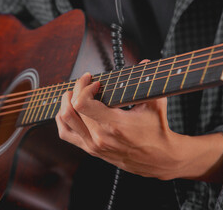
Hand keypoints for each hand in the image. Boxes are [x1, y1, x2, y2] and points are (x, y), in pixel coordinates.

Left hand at [56, 72, 222, 181]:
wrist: (159, 159)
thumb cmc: (157, 132)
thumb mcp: (155, 104)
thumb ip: (147, 82)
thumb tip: (145, 62)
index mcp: (114, 125)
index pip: (81, 103)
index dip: (84, 87)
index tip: (95, 82)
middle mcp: (99, 137)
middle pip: (71, 108)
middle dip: (77, 89)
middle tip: (87, 83)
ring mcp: (93, 145)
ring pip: (64, 120)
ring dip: (65, 103)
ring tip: (74, 94)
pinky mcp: (90, 150)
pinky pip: (66, 133)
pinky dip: (63, 119)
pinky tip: (69, 110)